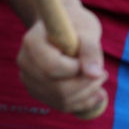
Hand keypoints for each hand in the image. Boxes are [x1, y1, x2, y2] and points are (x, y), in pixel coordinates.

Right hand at [16, 3, 106, 117]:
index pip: (52, 68)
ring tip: (101, 78)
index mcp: (32, 43)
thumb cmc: (76, 23)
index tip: (88, 58)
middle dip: (86, 84)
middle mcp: (25, 63)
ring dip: (87, 94)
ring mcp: (29, 79)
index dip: (76, 68)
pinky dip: (82, 102)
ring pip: (61, 100)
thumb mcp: (87, 30)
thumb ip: (90, 50)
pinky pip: (61, 104)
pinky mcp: (38, 90)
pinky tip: (98, 95)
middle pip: (57, 88)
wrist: (62, 26)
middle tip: (103, 73)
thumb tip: (95, 74)